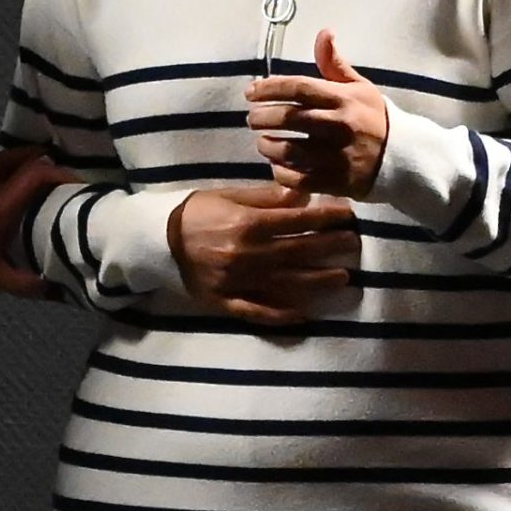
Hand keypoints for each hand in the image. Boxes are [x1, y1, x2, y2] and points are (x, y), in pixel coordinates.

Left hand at [0, 145, 70, 295]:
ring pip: (5, 160)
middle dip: (47, 161)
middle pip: (20, 158)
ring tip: (49, 173)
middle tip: (69, 176)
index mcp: (1, 204)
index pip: (34, 174)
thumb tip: (58, 289)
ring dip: (28, 161)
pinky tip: (24, 188)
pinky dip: (14, 171)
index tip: (81, 187)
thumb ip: (26, 284)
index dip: (60, 175)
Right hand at [169, 184, 360, 324]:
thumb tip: (302, 196)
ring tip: (342, 279)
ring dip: (318, 283)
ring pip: (287, 285)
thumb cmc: (195, 212)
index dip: (326, 217)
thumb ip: (266, 198)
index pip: (298, 221)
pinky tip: (305, 315)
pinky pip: (259, 312)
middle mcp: (248, 256)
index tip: (346, 214)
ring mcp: (238, 282)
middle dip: (330, 247)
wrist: (156, 241)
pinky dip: (282, 316)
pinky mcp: (226, 302)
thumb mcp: (228, 195)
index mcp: (248, 225)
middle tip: (354, 244)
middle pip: (299, 252)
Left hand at [244, 28, 390, 197]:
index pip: (299, 88)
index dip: (269, 88)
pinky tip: (277, 165)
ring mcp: (336, 156)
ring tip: (263, 142)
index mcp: (343, 99)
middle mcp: (339, 126)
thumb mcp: (359, 87)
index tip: (251, 92)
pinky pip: (297, 179)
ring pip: (288, 151)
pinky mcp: (335, 182)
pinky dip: (281, 172)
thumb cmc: (373, 118)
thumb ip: (335, 64)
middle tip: (252, 118)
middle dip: (263, 117)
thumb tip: (324, 33)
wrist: (402, 157)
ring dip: (268, 146)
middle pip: (289, 118)